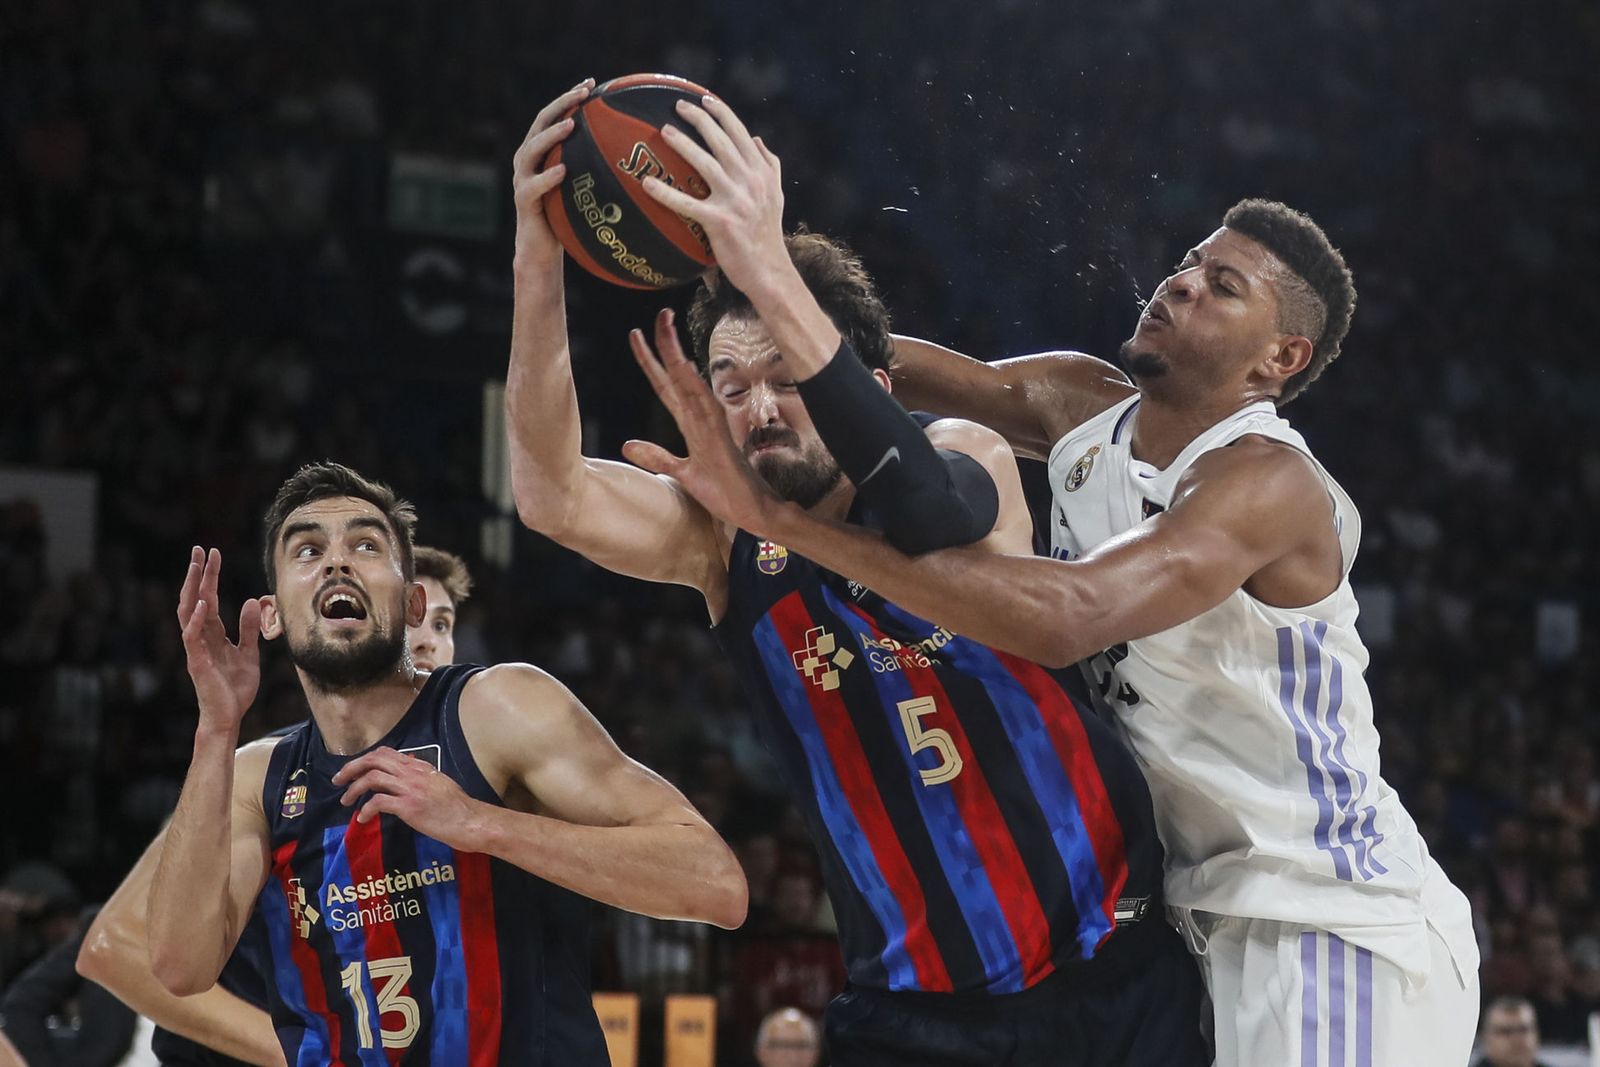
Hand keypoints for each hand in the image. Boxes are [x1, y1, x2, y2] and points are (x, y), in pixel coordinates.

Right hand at [176, 546, 260, 732]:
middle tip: (199, 550)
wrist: (228, 717)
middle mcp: (202, 637)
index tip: (212, 554)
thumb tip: (250, 601)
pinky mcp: (198, 663)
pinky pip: (193, 638)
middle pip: (195, 599)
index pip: (209, 598)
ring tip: (196, 568)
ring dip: (192, 590)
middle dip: (197, 574)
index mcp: (213, 634)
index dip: (210, 576)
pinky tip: (203, 604)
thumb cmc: (235, 689)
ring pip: (188, 613)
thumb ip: (249, 629)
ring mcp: (197, 649)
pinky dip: (197, 620)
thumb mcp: (249, 653)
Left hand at [333, 747, 485, 849]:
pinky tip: (363, 818)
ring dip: (354, 789)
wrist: (470, 821)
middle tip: (338, 782)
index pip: (385, 753)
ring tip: (346, 802)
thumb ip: (419, 779)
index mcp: (419, 767)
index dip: (364, 759)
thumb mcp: (438, 784)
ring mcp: (410, 789)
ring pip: (372, 778)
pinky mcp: (409, 807)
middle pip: (374, 760)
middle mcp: (412, 773)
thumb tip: (402, 781)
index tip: (353, 771)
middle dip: (351, 768)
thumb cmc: (457, 807)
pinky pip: (378, 802)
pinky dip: (366, 809)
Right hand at [511, 78, 593, 271]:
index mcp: (542, 152)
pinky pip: (533, 186)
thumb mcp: (585, 188)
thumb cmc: (568, 218)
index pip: (553, 116)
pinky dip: (547, 177)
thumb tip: (637, 157)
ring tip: (571, 125)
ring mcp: (522, 179)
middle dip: (561, 105)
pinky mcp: (523, 202)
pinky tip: (563, 170)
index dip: (569, 98)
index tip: (591, 84)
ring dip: (551, 135)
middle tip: (583, 94)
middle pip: (540, 123)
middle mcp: (528, 160)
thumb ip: (597, 169)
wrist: (542, 250)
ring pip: (532, 149)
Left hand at [621, 309, 784, 537]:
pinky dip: (694, 386)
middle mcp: (700, 418)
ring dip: (676, 356)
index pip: (666, 385)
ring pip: (689, 383)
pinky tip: (683, 367)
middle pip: (676, 376)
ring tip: (666, 327)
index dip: (651, 360)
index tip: (636, 335)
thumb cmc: (723, 492)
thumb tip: (627, 444)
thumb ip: (657, 458)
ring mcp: (711, 426)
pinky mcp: (720, 440)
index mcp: (690, 423)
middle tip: (658, 314)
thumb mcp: (682, 474)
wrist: (752, 511)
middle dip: (665, 345)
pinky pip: (705, 408)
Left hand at [641, 95, 792, 301]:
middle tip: (678, 106)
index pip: (740, 134)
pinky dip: (666, 193)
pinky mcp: (719, 221)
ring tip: (665, 131)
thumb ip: (770, 165)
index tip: (705, 99)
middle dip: (699, 119)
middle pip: (721, 141)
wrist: (769, 270)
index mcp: (761, 172)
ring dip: (683, 144)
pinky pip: (687, 203)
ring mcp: (734, 200)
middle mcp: (750, 181)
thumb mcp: (777, 195)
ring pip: (705, 163)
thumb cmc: (768, 234)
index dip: (721, 113)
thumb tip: (758, 139)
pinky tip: (647, 184)